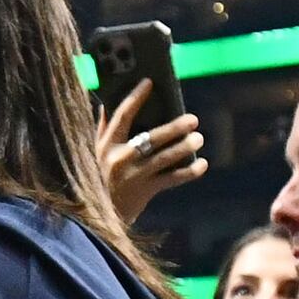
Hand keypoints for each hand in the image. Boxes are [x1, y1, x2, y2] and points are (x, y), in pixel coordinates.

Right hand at [97, 81, 206, 223]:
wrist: (99, 216)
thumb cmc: (101, 177)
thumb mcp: (96, 153)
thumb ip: (102, 128)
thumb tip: (106, 101)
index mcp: (107, 144)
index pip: (122, 115)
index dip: (136, 97)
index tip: (150, 82)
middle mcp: (119, 158)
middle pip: (150, 137)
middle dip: (174, 128)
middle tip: (193, 120)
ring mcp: (133, 176)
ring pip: (164, 158)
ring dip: (184, 147)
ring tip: (199, 138)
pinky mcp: (145, 191)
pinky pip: (171, 179)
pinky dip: (189, 172)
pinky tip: (202, 164)